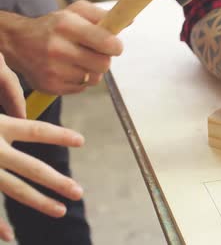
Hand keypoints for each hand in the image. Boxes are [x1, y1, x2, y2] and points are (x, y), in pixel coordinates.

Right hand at [0, 118, 84, 241]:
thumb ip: (4, 119)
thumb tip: (18, 118)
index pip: (36, 130)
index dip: (60, 136)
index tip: (82, 141)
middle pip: (33, 168)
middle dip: (57, 181)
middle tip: (79, 192)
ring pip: (14, 190)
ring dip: (39, 202)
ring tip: (60, 210)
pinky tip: (9, 236)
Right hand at [4, 0, 122, 94]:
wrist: (18, 43)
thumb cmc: (55, 26)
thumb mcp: (76, 12)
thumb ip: (103, 15)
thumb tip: (129, 20)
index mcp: (66, 25)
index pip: (107, 43)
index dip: (116, 46)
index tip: (114, 45)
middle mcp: (57, 48)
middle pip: (104, 64)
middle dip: (104, 59)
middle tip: (95, 53)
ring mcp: (52, 69)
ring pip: (94, 78)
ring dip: (92, 70)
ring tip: (79, 60)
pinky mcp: (50, 86)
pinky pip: (81, 88)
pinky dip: (80, 80)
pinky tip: (68, 69)